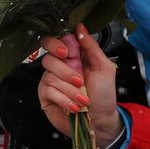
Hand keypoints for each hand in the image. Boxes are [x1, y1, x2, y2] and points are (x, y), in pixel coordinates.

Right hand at [37, 25, 120, 145]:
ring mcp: (50, 81)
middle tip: (79, 80)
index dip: (56, 44)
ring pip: (50, 77)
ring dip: (70, 90)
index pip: (53, 41)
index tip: (67, 53)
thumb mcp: (104, 67)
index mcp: (72, 57)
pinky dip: (64, 99)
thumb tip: (80, 27)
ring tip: (84, 99)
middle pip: (48, 58)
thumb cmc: (104, 95)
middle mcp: (59, 67)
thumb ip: (91, 47)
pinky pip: (48, 91)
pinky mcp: (45, 96)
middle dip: (65, 70)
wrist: (101, 121)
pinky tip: (75, 106)